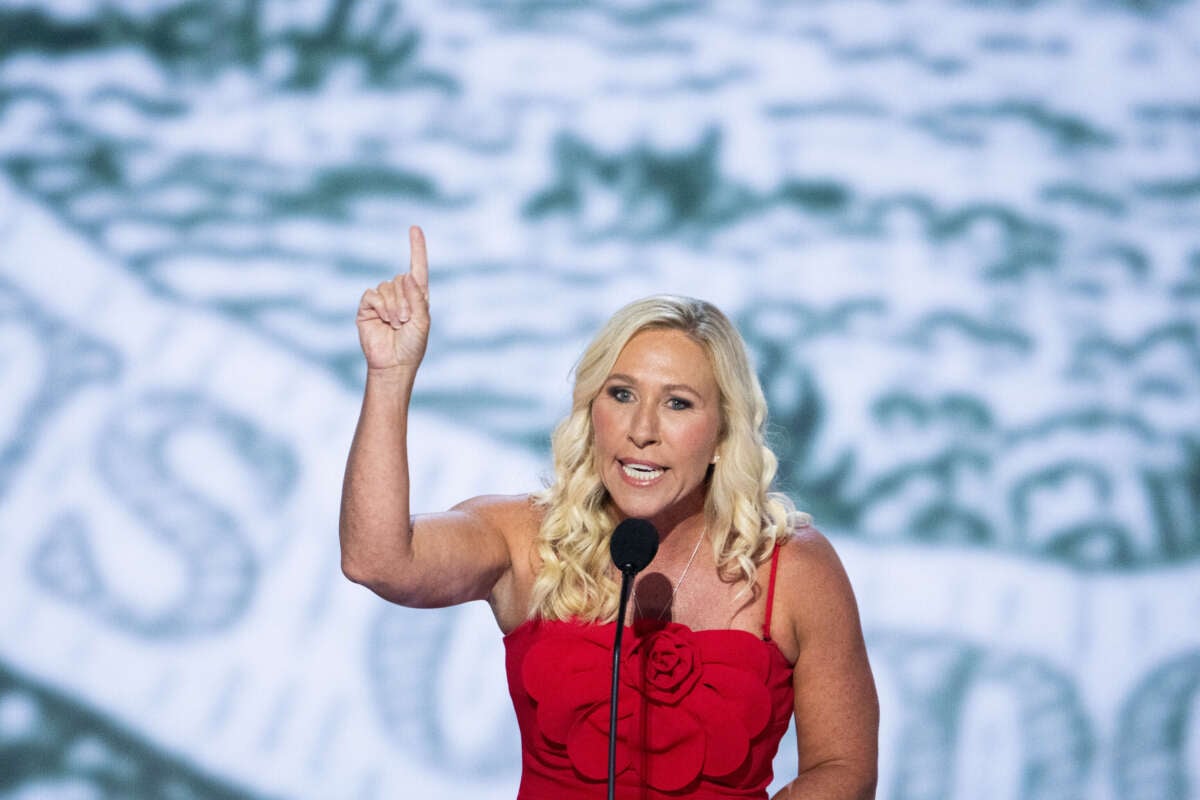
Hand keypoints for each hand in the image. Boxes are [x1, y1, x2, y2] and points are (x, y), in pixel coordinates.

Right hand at [356, 226, 430, 372]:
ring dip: (394, 306)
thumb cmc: (412, 346)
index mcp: (417, 295)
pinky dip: (380, 306)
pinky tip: (384, 320)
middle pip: (401, 279)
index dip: (416, 248)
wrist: (393, 364)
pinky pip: (372, 294)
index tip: (414, 228)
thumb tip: (407, 275)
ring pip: (387, 287)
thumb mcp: (422, 322)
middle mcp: (400, 294)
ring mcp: (382, 300)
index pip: (418, 267)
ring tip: (396, 324)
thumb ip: (417, 298)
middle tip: (405, 321)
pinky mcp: (367, 306)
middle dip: (405, 301)